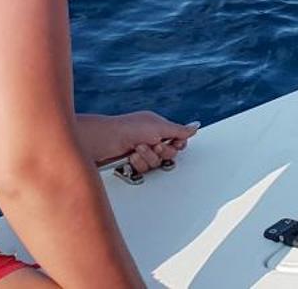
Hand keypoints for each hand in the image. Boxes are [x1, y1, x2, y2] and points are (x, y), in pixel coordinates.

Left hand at [83, 110, 198, 174]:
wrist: (102, 141)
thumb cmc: (126, 129)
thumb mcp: (158, 127)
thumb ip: (179, 130)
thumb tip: (195, 127)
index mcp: (157, 127)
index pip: (176, 139)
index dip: (177, 144)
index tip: (174, 142)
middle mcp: (150, 138)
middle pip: (168, 154)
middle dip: (161, 151)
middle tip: (153, 146)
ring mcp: (141, 151)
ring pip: (156, 164)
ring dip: (148, 158)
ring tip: (137, 150)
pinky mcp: (131, 163)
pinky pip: (144, 170)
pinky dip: (138, 164)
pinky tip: (131, 157)